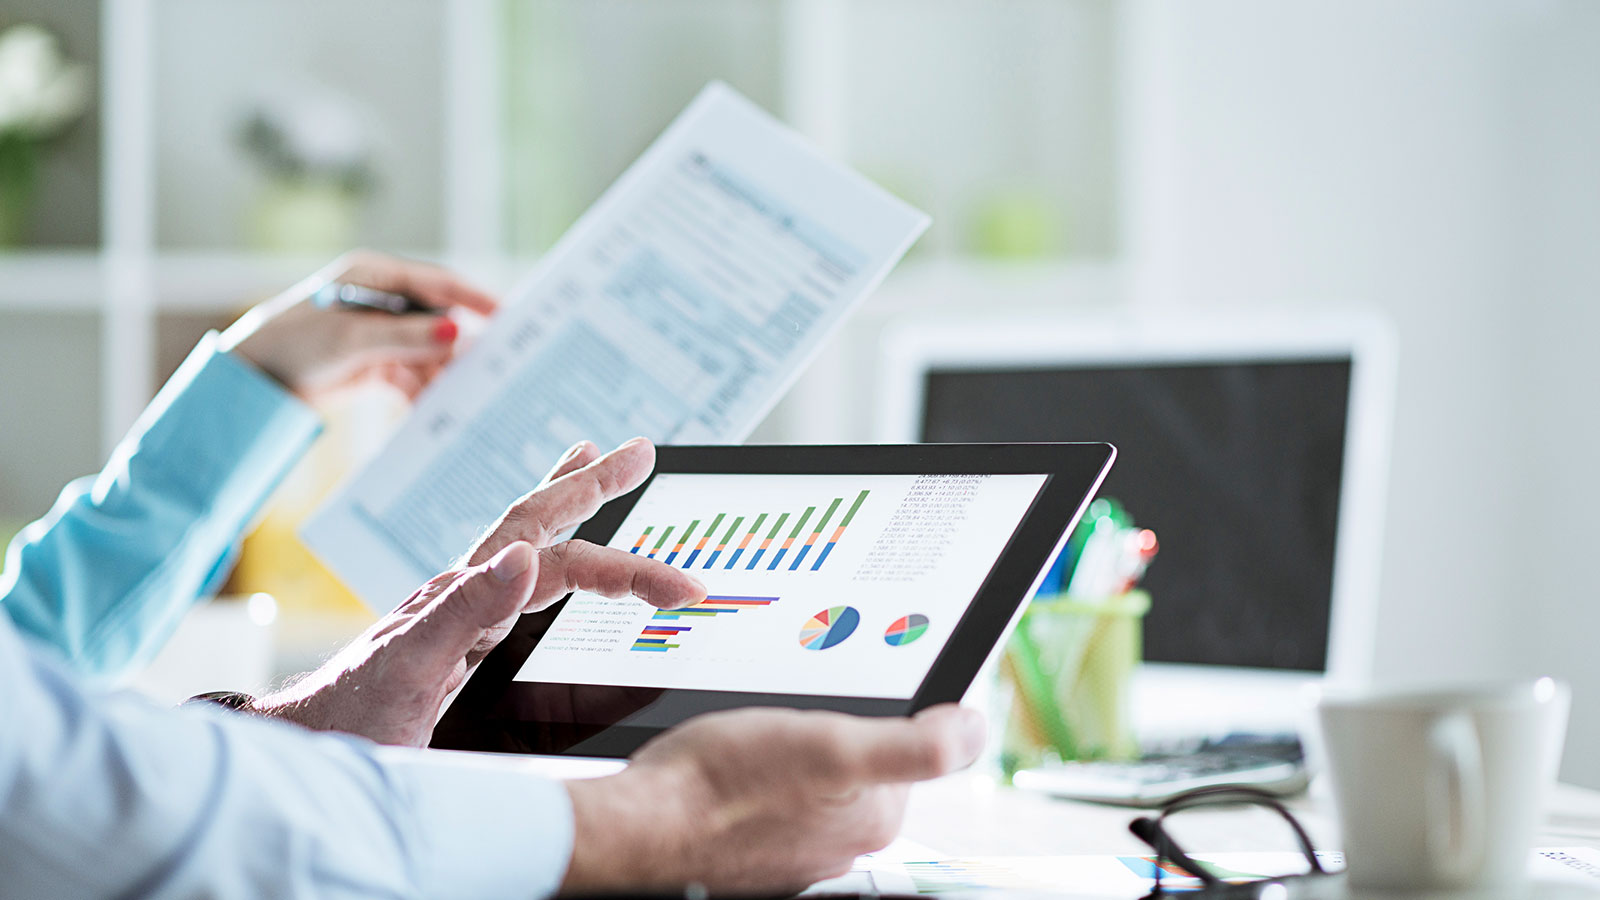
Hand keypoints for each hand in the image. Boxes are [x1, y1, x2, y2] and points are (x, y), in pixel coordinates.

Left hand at [219, 250, 497, 400]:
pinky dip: (420, 391)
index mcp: (373, 276)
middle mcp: (380, 301)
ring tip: (460, 400)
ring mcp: (378, 332)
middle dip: (459, 347)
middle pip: (436, 319)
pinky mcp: (372, 362)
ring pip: (426, 351)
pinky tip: (431, 410)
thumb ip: (406, 337)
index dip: (473, 298)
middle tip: (490, 370)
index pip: (437, 281)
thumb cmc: (291, 346)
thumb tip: (456, 332)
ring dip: (439, 375)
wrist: (249, 384)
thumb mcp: (351, 340)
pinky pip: (410, 374)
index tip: (507, 317)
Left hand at [257, 438, 705, 745]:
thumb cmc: (346, 720)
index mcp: (460, 597)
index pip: (557, 562)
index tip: (679, 586)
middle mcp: (462, 594)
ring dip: (564, 503)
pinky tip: (545, 559)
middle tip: (640, 451)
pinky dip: (542, 554)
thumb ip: (462, 613)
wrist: (300, 749)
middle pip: (538, 522)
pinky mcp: (453, 641)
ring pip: (525, 543)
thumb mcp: (408, 672)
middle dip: (591, 485)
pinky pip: (510, 582)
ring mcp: (457, 613)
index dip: (624, 568)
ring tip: (591, 466)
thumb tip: (522, 556)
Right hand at [563, 705, 986, 894]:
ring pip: (814, 776)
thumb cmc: (726, 779)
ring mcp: (796, 847)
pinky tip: (736, 757)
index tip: (859, 678)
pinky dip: (761, 773)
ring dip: (796, 746)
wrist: (642, 823)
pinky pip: (773, 795)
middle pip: (860, 761)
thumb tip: (976, 729)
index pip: (908, 745)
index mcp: (875, 817)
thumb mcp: (832, 745)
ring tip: (760, 726)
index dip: (888, 702)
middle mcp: (842, 841)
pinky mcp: (755, 845)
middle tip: (795, 701)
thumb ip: (914, 745)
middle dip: (837, 724)